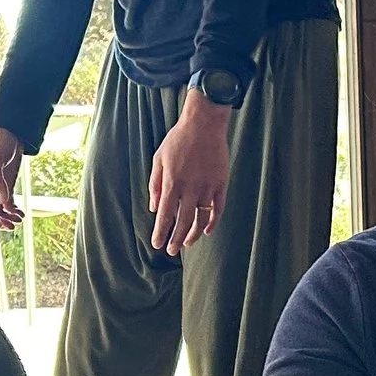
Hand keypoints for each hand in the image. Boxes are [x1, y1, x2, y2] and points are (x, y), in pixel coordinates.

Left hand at [150, 91, 230, 255]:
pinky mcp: (221, 184)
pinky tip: (206, 231)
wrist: (204, 124)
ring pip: (201, 219)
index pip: (165, 215)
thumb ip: (155, 185)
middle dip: (176, 240)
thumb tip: (154, 207)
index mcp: (172, 183)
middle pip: (182, 222)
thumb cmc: (178, 140)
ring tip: (187, 244)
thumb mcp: (159, 159)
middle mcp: (190, 189)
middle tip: (171, 251)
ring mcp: (207, 187)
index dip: (160, 232)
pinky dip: (212, 222)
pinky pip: (218, 209)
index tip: (157, 244)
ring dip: (193, 235)